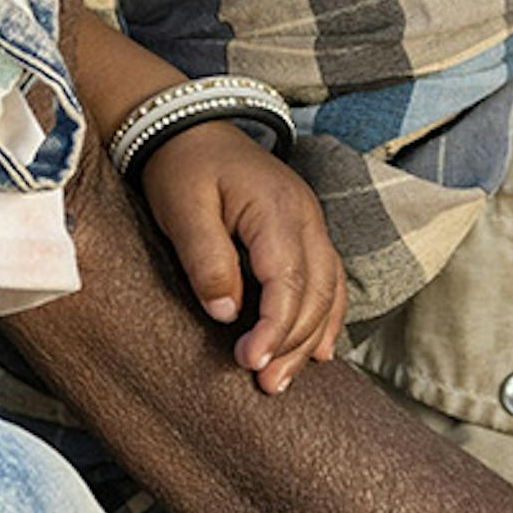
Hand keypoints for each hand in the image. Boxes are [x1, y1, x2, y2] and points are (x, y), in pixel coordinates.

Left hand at [135, 121, 343, 390]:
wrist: (190, 128)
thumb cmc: (182, 168)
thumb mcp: (182, 208)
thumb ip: (205, 258)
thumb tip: (225, 313)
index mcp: (276, 210)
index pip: (288, 281)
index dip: (275, 327)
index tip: (251, 361)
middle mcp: (306, 217)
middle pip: (316, 292)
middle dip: (293, 343)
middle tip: (266, 385)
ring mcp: (311, 224)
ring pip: (329, 291)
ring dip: (310, 338)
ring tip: (282, 379)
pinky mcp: (305, 233)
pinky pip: (329, 280)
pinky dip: (326, 318)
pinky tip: (315, 350)